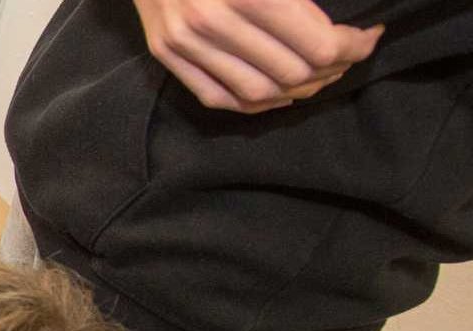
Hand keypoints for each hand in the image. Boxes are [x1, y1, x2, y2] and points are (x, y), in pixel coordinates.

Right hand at [132, 0, 381, 112]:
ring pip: (258, 94)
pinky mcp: (166, 53)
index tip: (368, 34)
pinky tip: (278, 92)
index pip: (320, 47)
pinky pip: (217, 98)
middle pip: (293, 74)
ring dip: (298, 90)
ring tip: (317, 74)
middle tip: (347, 54)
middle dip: (332, 69)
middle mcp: (213, 23)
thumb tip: (344, 26)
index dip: (354, 46)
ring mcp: (185, 43)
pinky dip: (254, 104)